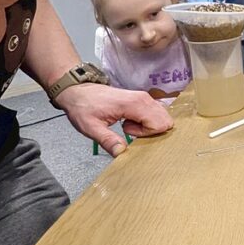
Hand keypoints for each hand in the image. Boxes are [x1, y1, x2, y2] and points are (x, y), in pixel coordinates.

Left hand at [55, 83, 173, 156]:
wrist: (78, 91)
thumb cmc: (83, 107)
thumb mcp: (91, 127)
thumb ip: (108, 140)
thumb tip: (121, 153)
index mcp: (134, 104)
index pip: (159, 123)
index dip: (146, 133)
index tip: (127, 131)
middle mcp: (144, 98)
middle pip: (165, 121)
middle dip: (150, 131)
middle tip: (128, 129)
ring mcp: (144, 98)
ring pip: (162, 117)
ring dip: (149, 127)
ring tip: (128, 125)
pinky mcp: (143, 100)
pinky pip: (156, 114)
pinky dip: (148, 122)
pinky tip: (131, 121)